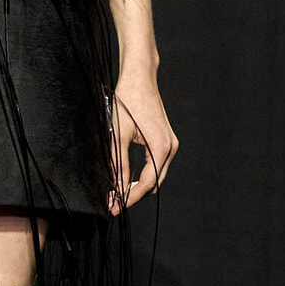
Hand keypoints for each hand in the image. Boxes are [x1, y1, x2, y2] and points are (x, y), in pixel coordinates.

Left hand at [109, 72, 177, 213]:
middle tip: (114, 202)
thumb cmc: (128, 102)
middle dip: (134, 195)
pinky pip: (157, 165)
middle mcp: (170, 147)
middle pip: (155, 184)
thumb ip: (119, 164)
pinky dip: (144, 174)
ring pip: (157, 176)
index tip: (114, 206)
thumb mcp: (118, 135)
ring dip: (140, 186)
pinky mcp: (166, 140)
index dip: (129, 197)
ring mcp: (170, 143)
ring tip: (119, 192)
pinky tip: (129, 177)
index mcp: (161, 147)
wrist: (139, 79)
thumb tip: (117, 187)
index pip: (147, 184)